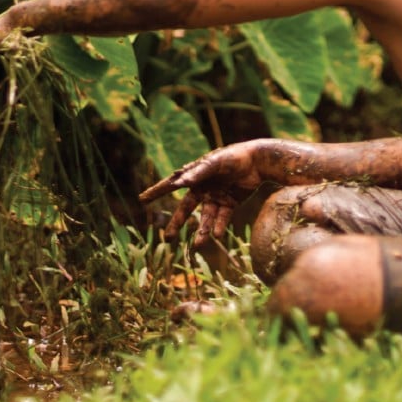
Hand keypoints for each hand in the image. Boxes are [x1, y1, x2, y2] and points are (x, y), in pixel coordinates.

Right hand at [140, 143, 262, 244]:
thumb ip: (199, 172)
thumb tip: (178, 182)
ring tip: (199, 245)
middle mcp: (203, 187)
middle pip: (187, 208)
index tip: (142, 199)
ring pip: (206, 217)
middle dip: (177, 223)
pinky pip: (222, 217)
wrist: (259, 161)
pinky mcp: (230, 202)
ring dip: (203, 230)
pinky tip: (217, 235)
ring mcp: (216, 196)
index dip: (156, 192)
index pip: (172, 184)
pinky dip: (219, 226)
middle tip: (168, 239)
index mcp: (195, 175)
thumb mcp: (216, 163)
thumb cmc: (235, 157)